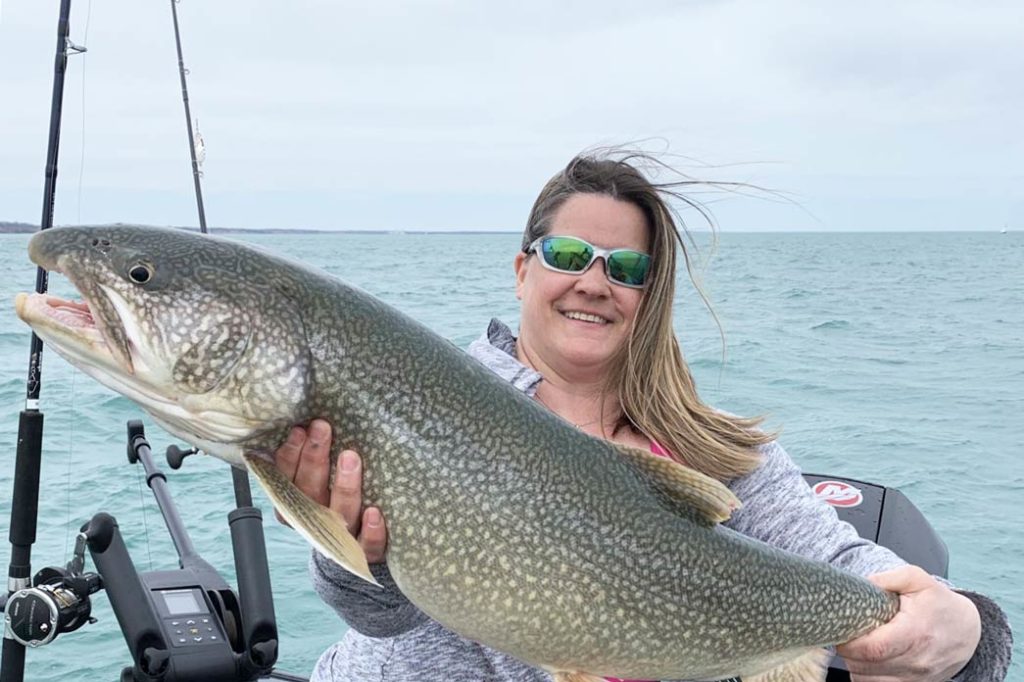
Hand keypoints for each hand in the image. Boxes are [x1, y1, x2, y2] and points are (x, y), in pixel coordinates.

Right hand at [273, 418, 387, 562]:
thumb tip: (308, 419)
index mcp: (297, 504)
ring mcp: (342, 538)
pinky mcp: (367, 553)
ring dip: (344, 485)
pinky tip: (375, 512)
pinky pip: (368, 545)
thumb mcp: (318, 482)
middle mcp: (316, 520)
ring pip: (339, 512)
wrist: (352, 557)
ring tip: (350, 457)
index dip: (289, 456)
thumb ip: (310, 460)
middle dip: (314, 458)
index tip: (299, 429)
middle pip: (311, 491)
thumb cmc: (335, 505)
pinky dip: (371, 531)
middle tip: (322, 428)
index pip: (285, 480)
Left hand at [836, 565, 980, 681]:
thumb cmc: (940, 604)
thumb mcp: (918, 580)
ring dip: (855, 665)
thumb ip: (888, 578)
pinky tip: (867, 658)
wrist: (969, 631)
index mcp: (915, 633)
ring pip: (869, 680)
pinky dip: (866, 675)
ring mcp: (916, 678)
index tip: (840, 630)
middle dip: (847, 652)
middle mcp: (916, 661)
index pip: (874, 648)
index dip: (850, 643)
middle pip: (866, 666)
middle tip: (844, 634)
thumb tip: (862, 584)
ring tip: (857, 645)